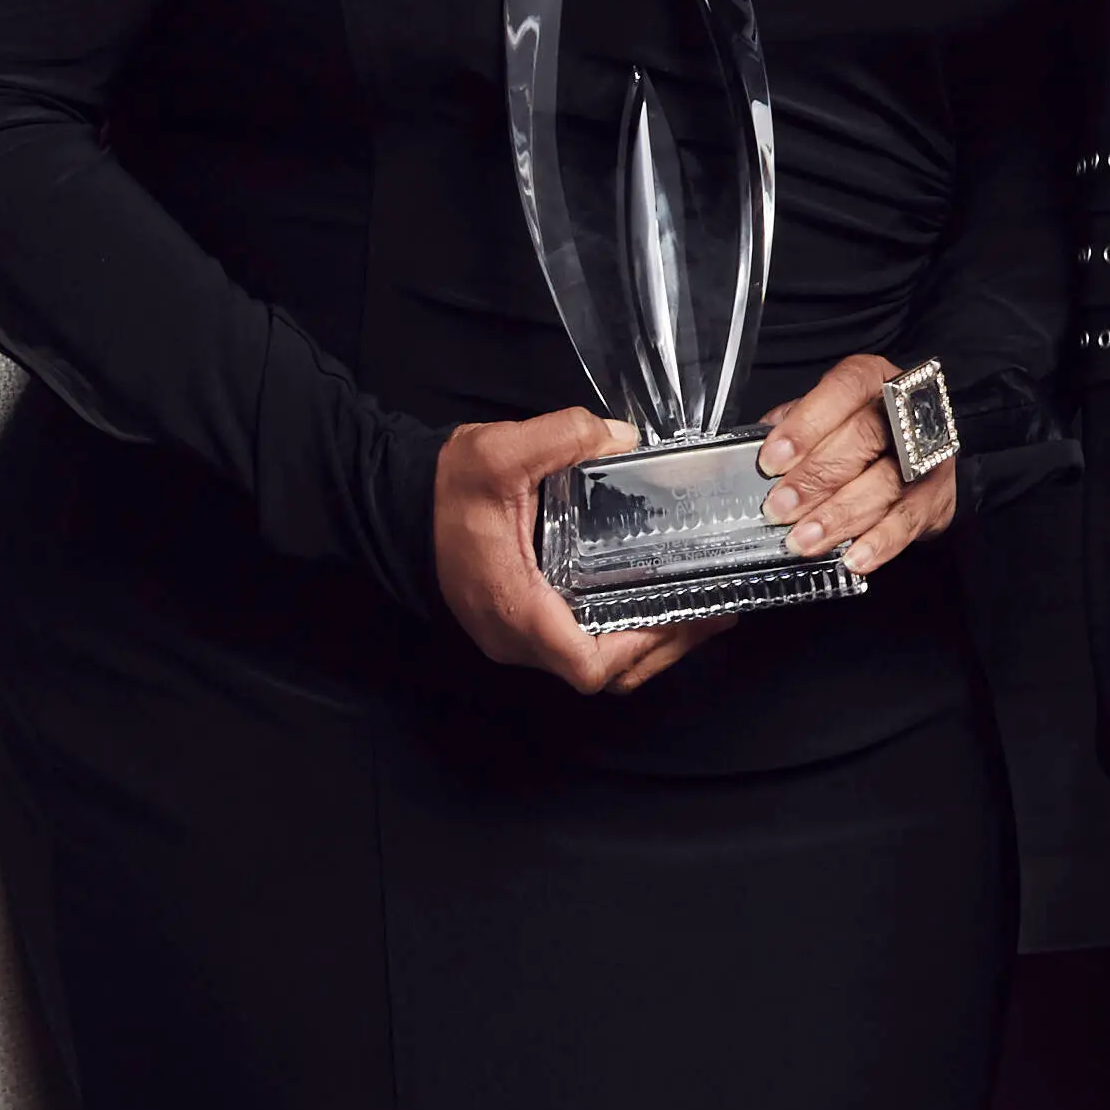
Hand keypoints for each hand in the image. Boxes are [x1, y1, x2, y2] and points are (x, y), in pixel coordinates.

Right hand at [430, 405, 696, 694]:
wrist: (395, 503)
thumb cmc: (444, 489)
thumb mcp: (498, 451)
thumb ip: (562, 436)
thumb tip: (623, 439)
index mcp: (517, 608)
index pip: (586, 666)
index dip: (641, 650)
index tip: (682, 617)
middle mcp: (517, 638)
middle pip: (603, 674)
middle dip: (662, 649)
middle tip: (713, 615)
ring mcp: (516, 636)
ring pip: (592, 666)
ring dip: (646, 648)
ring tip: (695, 613)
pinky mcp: (519, 623)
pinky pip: (577, 647)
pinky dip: (619, 636)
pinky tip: (649, 602)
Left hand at [753, 354, 959, 578]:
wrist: (918, 457)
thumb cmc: (859, 435)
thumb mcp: (825, 417)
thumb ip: (793, 426)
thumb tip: (752, 451)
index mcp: (872, 380)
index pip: (843, 391)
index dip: (807, 425)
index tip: (772, 459)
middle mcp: (905, 411)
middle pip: (864, 439)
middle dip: (816, 477)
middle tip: (780, 507)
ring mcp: (927, 454)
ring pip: (885, 483)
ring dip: (840, 515)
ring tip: (805, 539)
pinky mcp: (937, 495)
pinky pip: (909, 521)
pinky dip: (880, 542)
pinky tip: (854, 558)